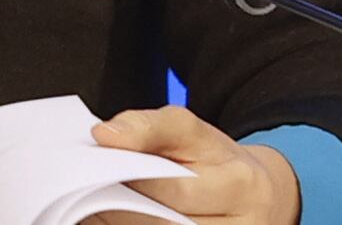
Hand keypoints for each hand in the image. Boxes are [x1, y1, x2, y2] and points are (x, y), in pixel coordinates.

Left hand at [92, 107, 299, 224]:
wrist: (255, 193)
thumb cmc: (214, 159)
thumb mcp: (187, 129)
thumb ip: (145, 126)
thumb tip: (104, 136)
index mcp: (241, 184)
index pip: (175, 190)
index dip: (130, 180)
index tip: (96, 168)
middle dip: (119, 209)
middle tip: (86, 192)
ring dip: (122, 224)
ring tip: (97, 207)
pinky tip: (114, 220)